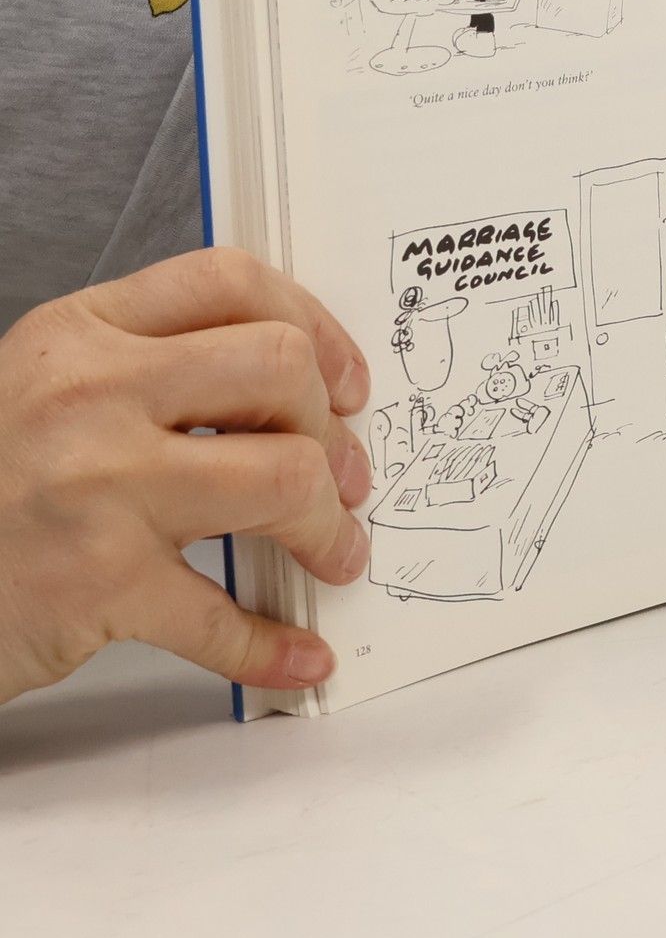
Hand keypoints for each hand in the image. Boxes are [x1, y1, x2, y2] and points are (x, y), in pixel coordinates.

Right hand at [0, 249, 372, 706]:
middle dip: (332, 429)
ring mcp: (95, 487)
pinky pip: (219, 615)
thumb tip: (296, 392)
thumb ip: (153, 371)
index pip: (230, 282)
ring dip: (328, 525)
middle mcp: (90, 394)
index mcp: (81, 333)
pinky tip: (298, 655)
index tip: (345, 381)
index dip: (313, 325)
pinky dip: (271, 644)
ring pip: (281, 477)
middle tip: (346, 474)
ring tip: (334, 552)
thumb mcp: (48, 392)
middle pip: (277, 370)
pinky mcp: (95, 584)